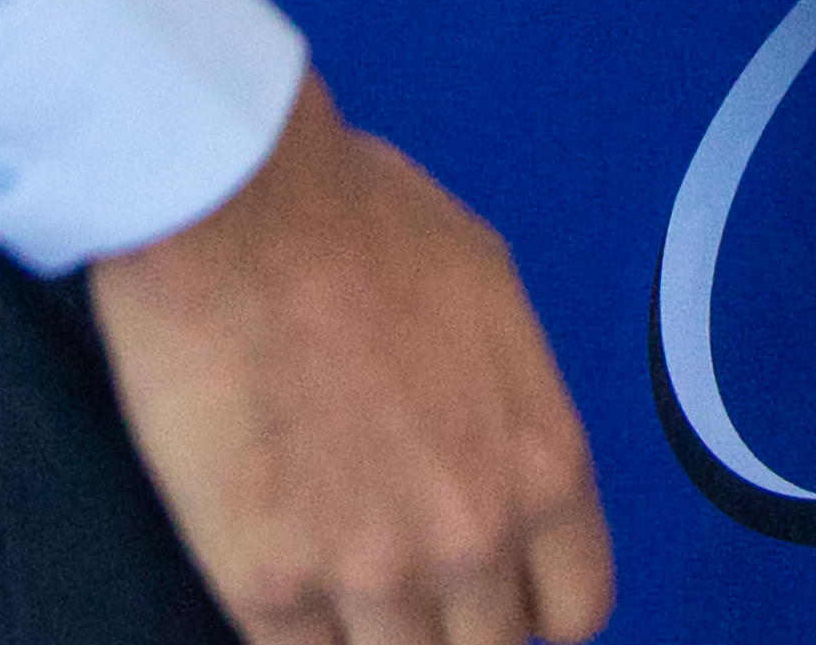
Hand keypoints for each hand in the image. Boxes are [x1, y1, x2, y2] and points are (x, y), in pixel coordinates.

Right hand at [89, 78, 611, 644]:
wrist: (241, 213)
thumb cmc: (360, 224)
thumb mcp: (488, 297)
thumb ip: (505, 405)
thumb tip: (489, 447)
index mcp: (542, 462)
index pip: (575, 609)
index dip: (529, 603)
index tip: (494, 588)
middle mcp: (474, 534)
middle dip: (452, 622)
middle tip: (406, 580)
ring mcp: (371, 571)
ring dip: (373, 635)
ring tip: (337, 586)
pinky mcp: (268, 585)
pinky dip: (296, 639)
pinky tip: (279, 590)